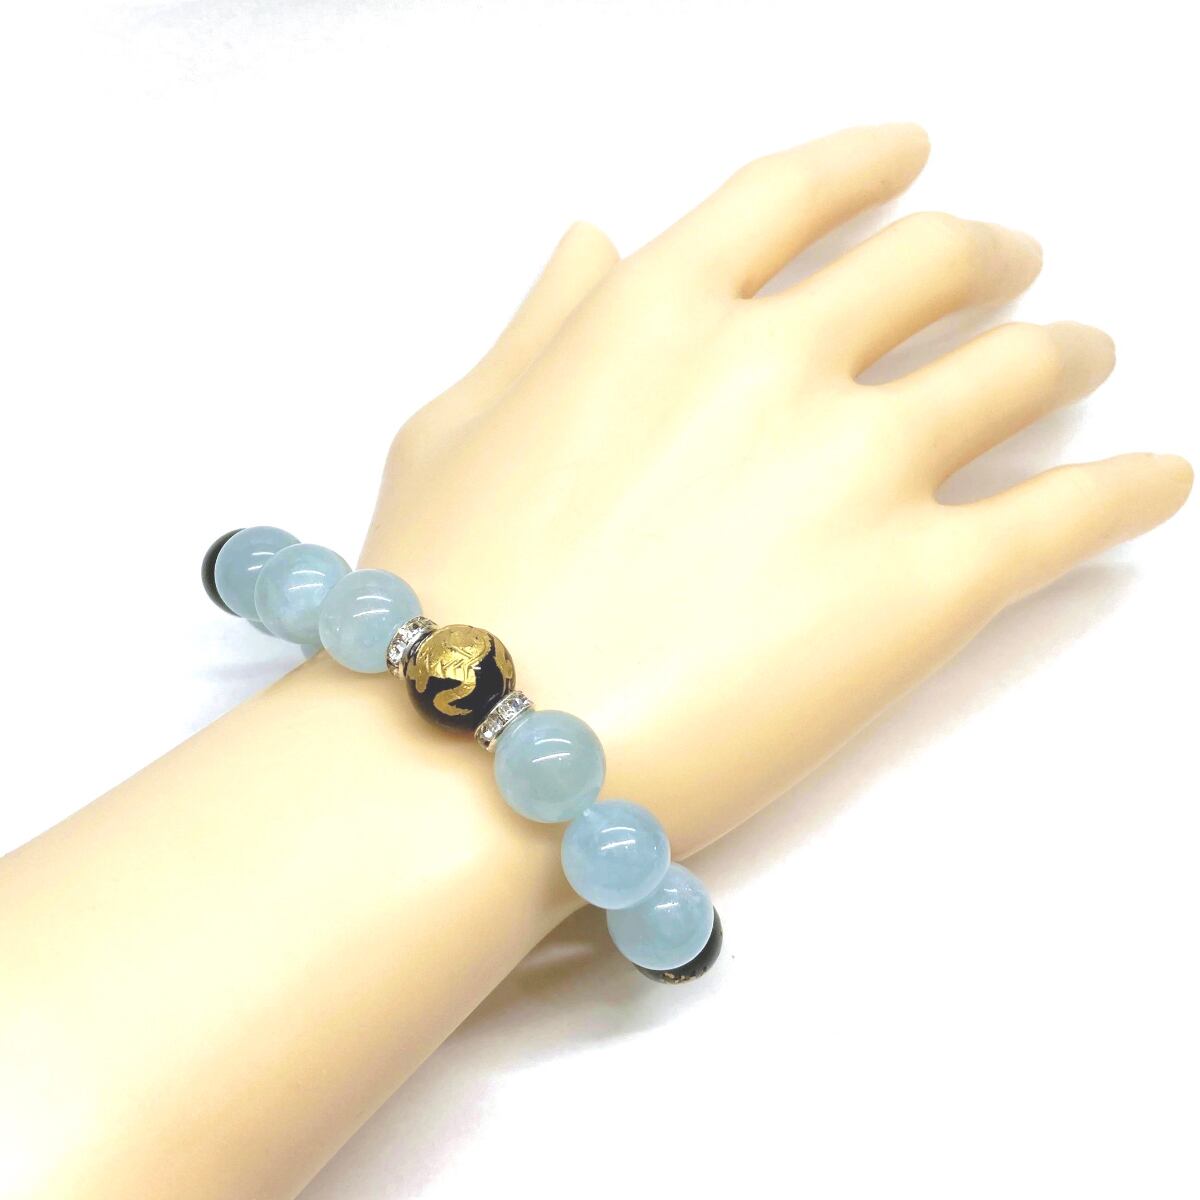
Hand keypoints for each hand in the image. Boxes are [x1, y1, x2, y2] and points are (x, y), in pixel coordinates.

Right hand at [362, 124, 1190, 858]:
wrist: (472, 754)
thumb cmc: (440, 595)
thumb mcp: (455, 427)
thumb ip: (538, 326)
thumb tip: (590, 240)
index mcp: (658, 310)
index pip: (796, 195)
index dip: (870, 164)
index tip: (915, 158)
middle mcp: (773, 360)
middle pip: (928, 265)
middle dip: (985, 256)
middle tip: (1011, 270)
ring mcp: (855, 468)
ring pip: (1014, 370)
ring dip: (1065, 353)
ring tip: (1083, 360)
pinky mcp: (918, 588)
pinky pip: (1062, 515)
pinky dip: (1124, 490)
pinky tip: (1157, 480)